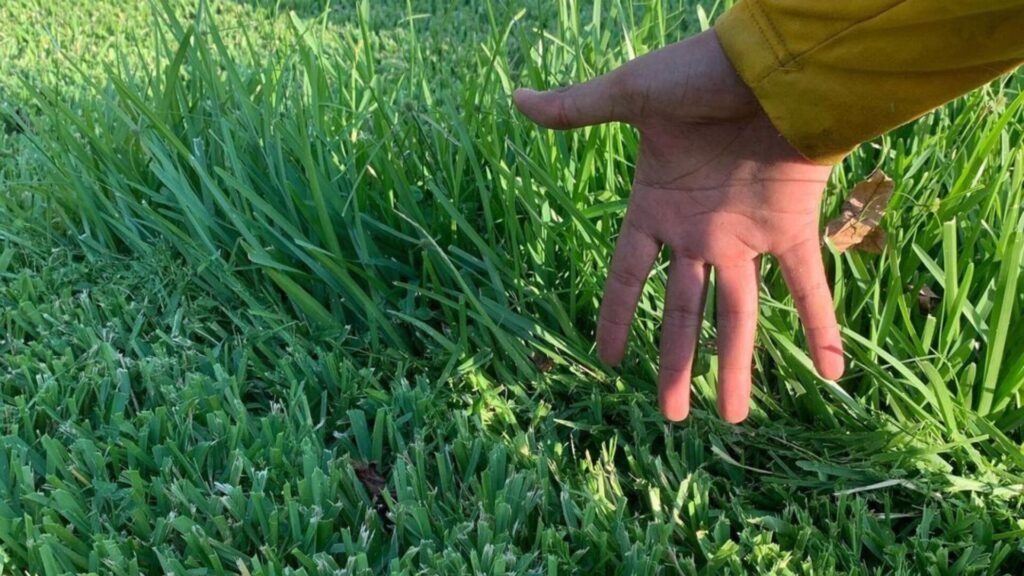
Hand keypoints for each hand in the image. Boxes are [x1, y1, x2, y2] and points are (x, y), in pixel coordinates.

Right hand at [514, 30, 843, 422]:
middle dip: (676, 363)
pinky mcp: (792, 228)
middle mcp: (700, 232)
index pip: (630, 276)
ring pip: (739, 314)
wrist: (772, 61)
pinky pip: (809, 287)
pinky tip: (831, 373)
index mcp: (657, 206)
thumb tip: (517, 100)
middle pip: (683, 312)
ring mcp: (746, 235)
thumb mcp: (630, 95)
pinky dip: (823, 326)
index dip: (620, 317)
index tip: (608, 361)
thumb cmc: (699, 74)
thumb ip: (577, 109)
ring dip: (736, 365)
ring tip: (732, 417)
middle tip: (672, 416)